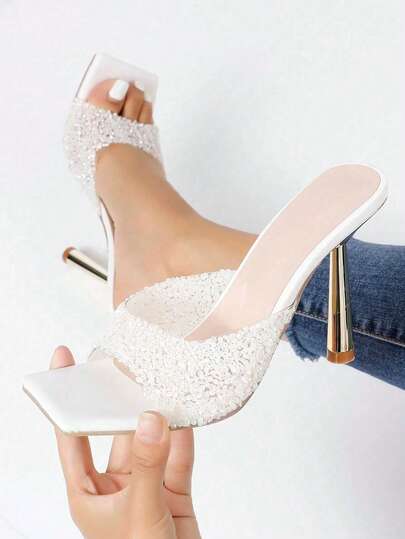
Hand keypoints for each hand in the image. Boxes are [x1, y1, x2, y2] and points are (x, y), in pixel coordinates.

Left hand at [50, 346, 200, 538]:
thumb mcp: (139, 513)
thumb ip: (147, 466)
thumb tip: (151, 421)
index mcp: (88, 493)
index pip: (70, 436)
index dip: (64, 399)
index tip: (63, 363)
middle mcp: (114, 485)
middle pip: (113, 431)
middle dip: (117, 400)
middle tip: (120, 366)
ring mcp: (145, 486)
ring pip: (149, 441)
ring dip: (155, 416)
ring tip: (157, 384)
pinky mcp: (173, 490)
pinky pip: (177, 455)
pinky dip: (182, 436)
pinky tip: (184, 414)